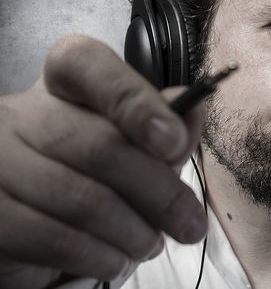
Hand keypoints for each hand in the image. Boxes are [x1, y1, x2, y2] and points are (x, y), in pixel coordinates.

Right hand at [0, 35, 206, 287]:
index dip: (133, 99)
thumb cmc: (91, 176)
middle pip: (99, 145)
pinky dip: (101, 257)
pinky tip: (117, 261)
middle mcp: (21, 116)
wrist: (31, 225)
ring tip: (150, 245)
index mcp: (60, 88)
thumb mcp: (130, 146)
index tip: (173, 140)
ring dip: (133, 233)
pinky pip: (54, 238)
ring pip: (82, 198)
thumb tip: (194, 111)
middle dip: (159, 192)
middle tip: (190, 223)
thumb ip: (161, 130)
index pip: (85, 64)